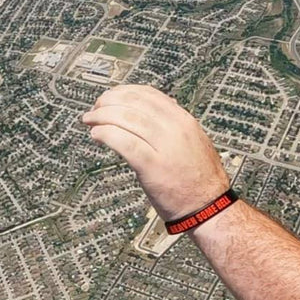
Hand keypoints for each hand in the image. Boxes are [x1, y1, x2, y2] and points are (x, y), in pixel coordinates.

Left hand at [81, 85, 231, 220]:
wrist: (209, 207)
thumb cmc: (199, 178)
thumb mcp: (193, 140)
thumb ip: (173, 124)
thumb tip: (152, 109)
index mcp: (183, 120)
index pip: (148, 94)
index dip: (123, 92)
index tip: (110, 97)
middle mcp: (175, 129)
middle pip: (134, 103)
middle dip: (108, 102)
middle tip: (95, 108)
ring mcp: (164, 147)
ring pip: (126, 119)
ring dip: (102, 116)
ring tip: (90, 120)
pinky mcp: (152, 166)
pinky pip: (124, 142)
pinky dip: (106, 135)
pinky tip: (97, 135)